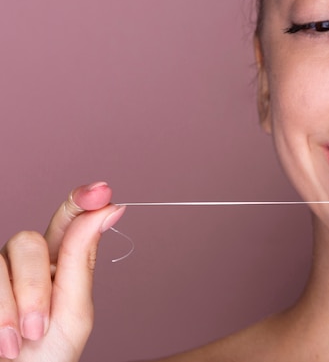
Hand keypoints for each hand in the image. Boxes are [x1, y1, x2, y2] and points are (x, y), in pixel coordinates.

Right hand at [0, 182, 124, 360]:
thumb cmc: (47, 355)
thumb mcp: (73, 311)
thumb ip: (81, 259)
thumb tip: (109, 207)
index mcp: (58, 263)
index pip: (67, 221)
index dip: (81, 201)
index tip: (102, 192)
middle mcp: (24, 262)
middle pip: (28, 241)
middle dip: (34, 288)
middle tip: (40, 327)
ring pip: (1, 262)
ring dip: (13, 309)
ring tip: (19, 343)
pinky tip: (2, 343)